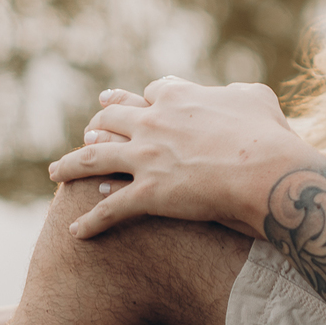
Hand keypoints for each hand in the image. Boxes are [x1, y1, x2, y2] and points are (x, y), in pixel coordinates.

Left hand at [48, 76, 301, 241]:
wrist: (267, 171)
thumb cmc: (269, 135)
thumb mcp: (257, 98)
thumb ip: (238, 93)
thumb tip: (233, 94)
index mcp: (181, 97)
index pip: (154, 92)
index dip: (146, 99)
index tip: (141, 102)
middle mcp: (154, 123)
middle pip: (113, 117)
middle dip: (99, 122)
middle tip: (90, 127)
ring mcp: (146, 158)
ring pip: (95, 158)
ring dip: (72, 165)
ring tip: (56, 171)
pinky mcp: (148, 194)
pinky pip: (109, 210)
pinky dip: (90, 221)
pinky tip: (75, 231)